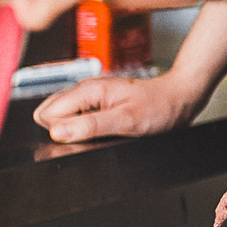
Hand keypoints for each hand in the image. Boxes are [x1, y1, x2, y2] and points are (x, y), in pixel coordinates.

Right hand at [34, 72, 203, 143]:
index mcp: (87, 90)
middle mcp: (85, 91)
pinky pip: (78, 118)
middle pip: (49, 114)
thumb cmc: (159, 107)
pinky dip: (86, 128)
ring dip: (76, 130)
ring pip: (62, 117)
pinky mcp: (98, 105)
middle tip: (93, 135)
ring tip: (103, 132)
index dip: (61, 131)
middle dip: (63, 131)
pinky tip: (105, 131)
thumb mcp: (127, 120)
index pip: (47, 114)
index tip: (83, 136)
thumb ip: (91, 126)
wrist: (180, 98)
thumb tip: (58, 133)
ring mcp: (90, 98)